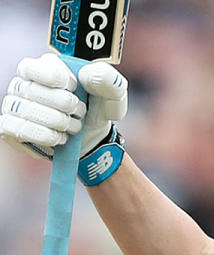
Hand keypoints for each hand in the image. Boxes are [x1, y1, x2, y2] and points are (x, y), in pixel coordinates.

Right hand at [0, 53, 126, 158]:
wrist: (92, 138)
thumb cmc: (97, 109)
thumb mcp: (112, 94)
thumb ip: (108, 79)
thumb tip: (89, 74)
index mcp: (43, 66)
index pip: (34, 66)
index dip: (58, 80)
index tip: (76, 89)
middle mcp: (22, 83)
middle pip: (35, 91)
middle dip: (66, 106)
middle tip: (80, 112)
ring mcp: (13, 105)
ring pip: (30, 112)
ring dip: (60, 123)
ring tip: (74, 126)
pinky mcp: (10, 127)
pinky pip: (21, 130)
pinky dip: (47, 136)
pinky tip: (60, 137)